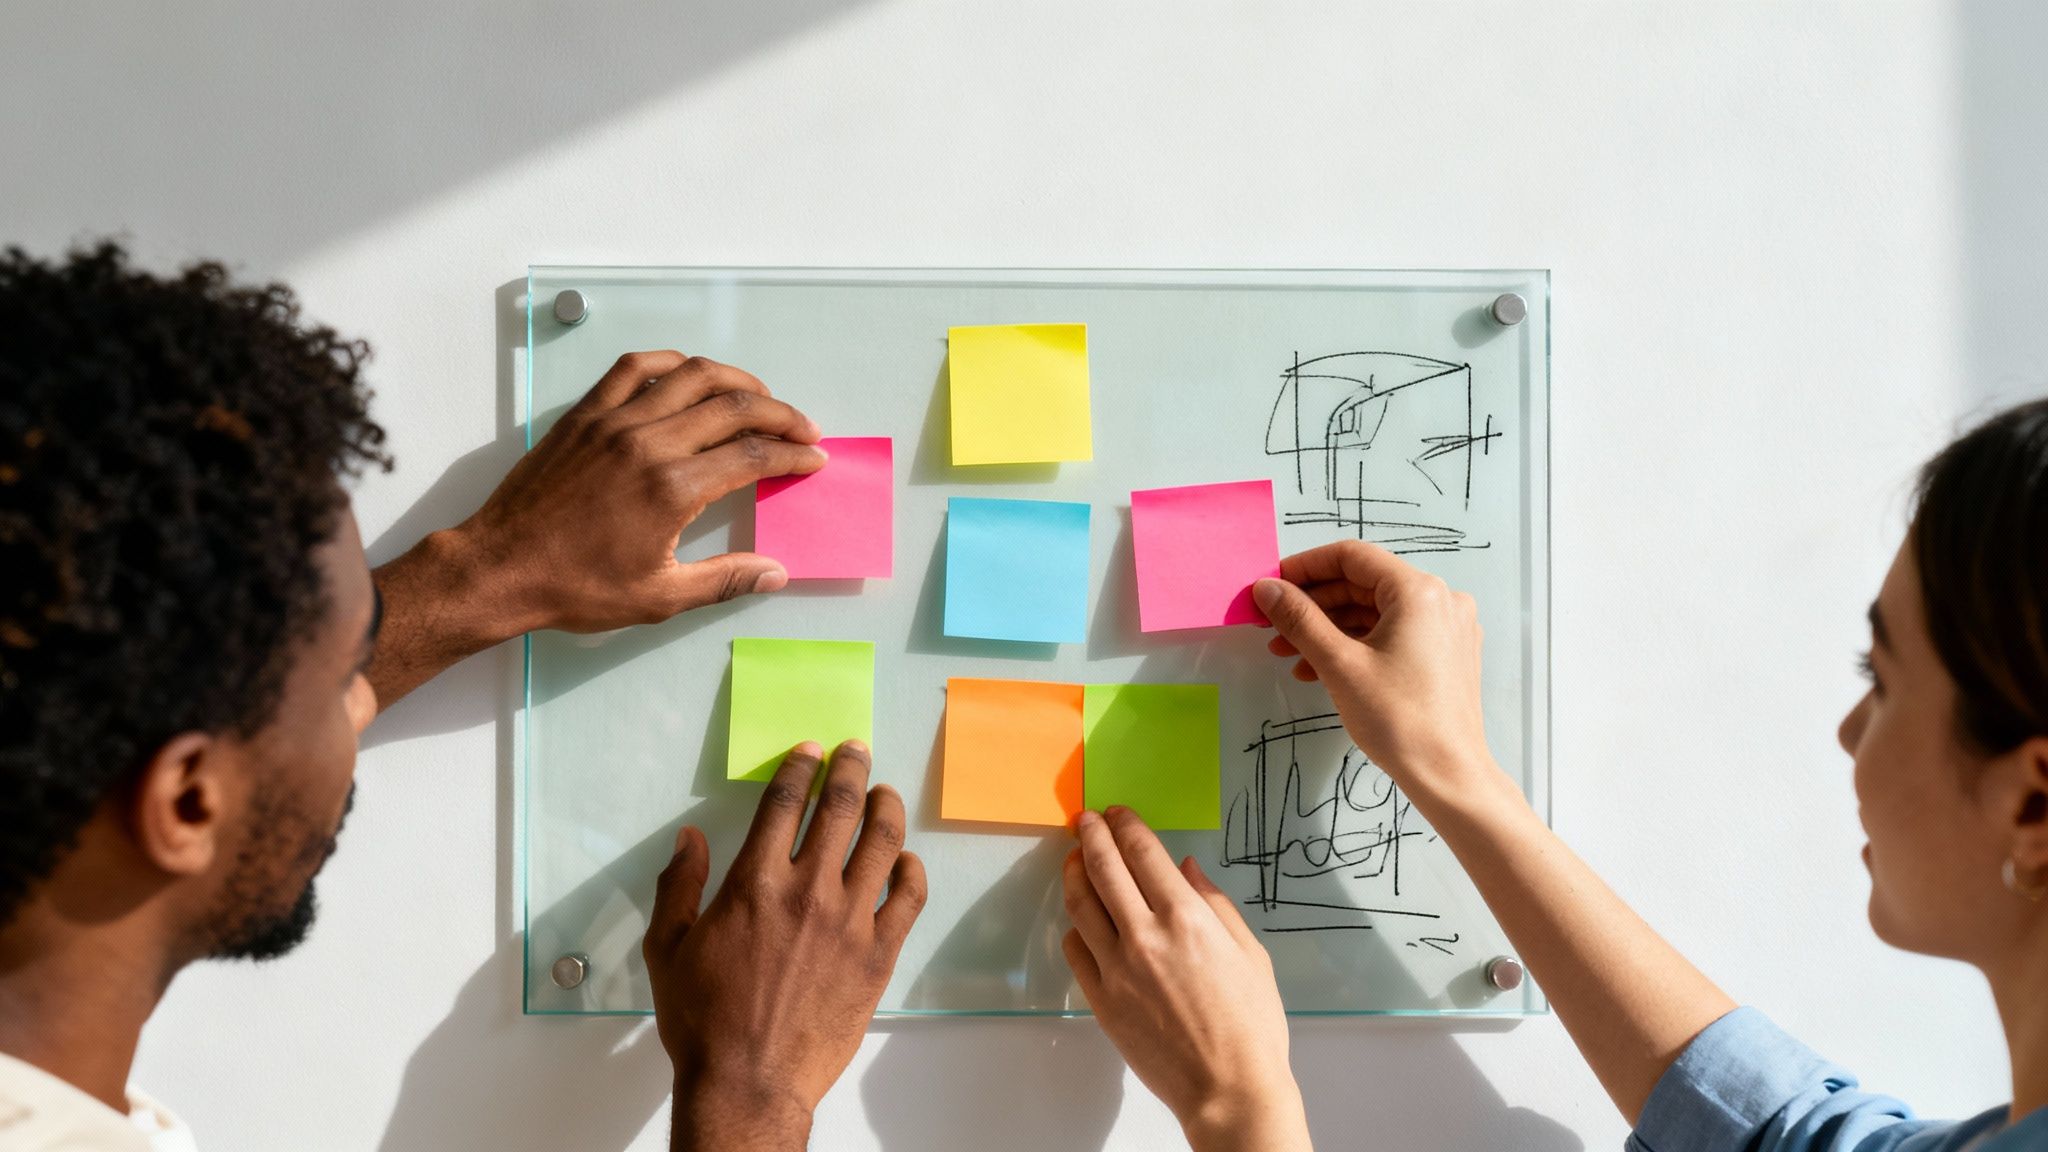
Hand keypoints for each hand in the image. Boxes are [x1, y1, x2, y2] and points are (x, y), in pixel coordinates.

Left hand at [461, 351, 824, 631]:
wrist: (501, 568)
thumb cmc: (576, 588)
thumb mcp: (658, 596)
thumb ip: (724, 580)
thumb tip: (776, 573)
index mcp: (673, 490)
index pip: (754, 457)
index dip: (793, 455)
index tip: (814, 459)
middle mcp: (649, 443)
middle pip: (734, 406)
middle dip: (780, 414)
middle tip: (803, 428)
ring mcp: (614, 421)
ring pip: (691, 375)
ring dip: (736, 380)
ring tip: (759, 396)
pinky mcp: (586, 414)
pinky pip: (634, 367)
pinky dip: (672, 362)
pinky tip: (690, 373)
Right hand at [644, 741, 925, 1151]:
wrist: (750, 1082)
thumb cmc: (704, 1021)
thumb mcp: (669, 950)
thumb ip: (677, 887)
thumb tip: (687, 839)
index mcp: (754, 883)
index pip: (785, 802)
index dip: (800, 767)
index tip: (811, 750)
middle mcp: (808, 890)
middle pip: (840, 807)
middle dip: (851, 768)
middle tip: (856, 751)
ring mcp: (851, 920)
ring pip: (883, 840)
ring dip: (886, 805)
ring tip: (885, 793)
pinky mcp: (880, 953)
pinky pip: (910, 896)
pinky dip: (912, 869)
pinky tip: (906, 860)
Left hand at [1062, 807, 1308, 1151]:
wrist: (1228, 1089)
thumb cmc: (1252, 1025)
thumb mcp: (1250, 954)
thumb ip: (1215, 904)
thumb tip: (1187, 868)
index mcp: (1187, 919)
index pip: (1144, 853)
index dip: (1127, 825)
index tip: (1118, 812)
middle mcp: (1146, 936)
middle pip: (1104, 868)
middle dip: (1092, 834)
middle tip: (1086, 819)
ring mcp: (1117, 969)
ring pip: (1080, 904)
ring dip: (1074, 872)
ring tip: (1074, 857)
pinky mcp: (1101, 1000)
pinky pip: (1076, 950)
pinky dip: (1075, 926)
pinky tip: (1081, 918)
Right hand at [1252, 540, 1492, 802]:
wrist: (1447, 774)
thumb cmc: (1399, 720)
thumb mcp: (1339, 663)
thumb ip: (1299, 619)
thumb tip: (1267, 589)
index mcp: (1419, 591)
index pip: (1352, 557)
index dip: (1305, 567)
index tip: (1272, 586)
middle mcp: (1440, 600)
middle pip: (1362, 585)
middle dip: (1313, 605)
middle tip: (1272, 625)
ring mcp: (1445, 628)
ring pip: (1374, 613)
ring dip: (1329, 629)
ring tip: (1288, 654)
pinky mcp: (1444, 654)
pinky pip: (1391, 635)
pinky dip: (1355, 645)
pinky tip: (1319, 669)